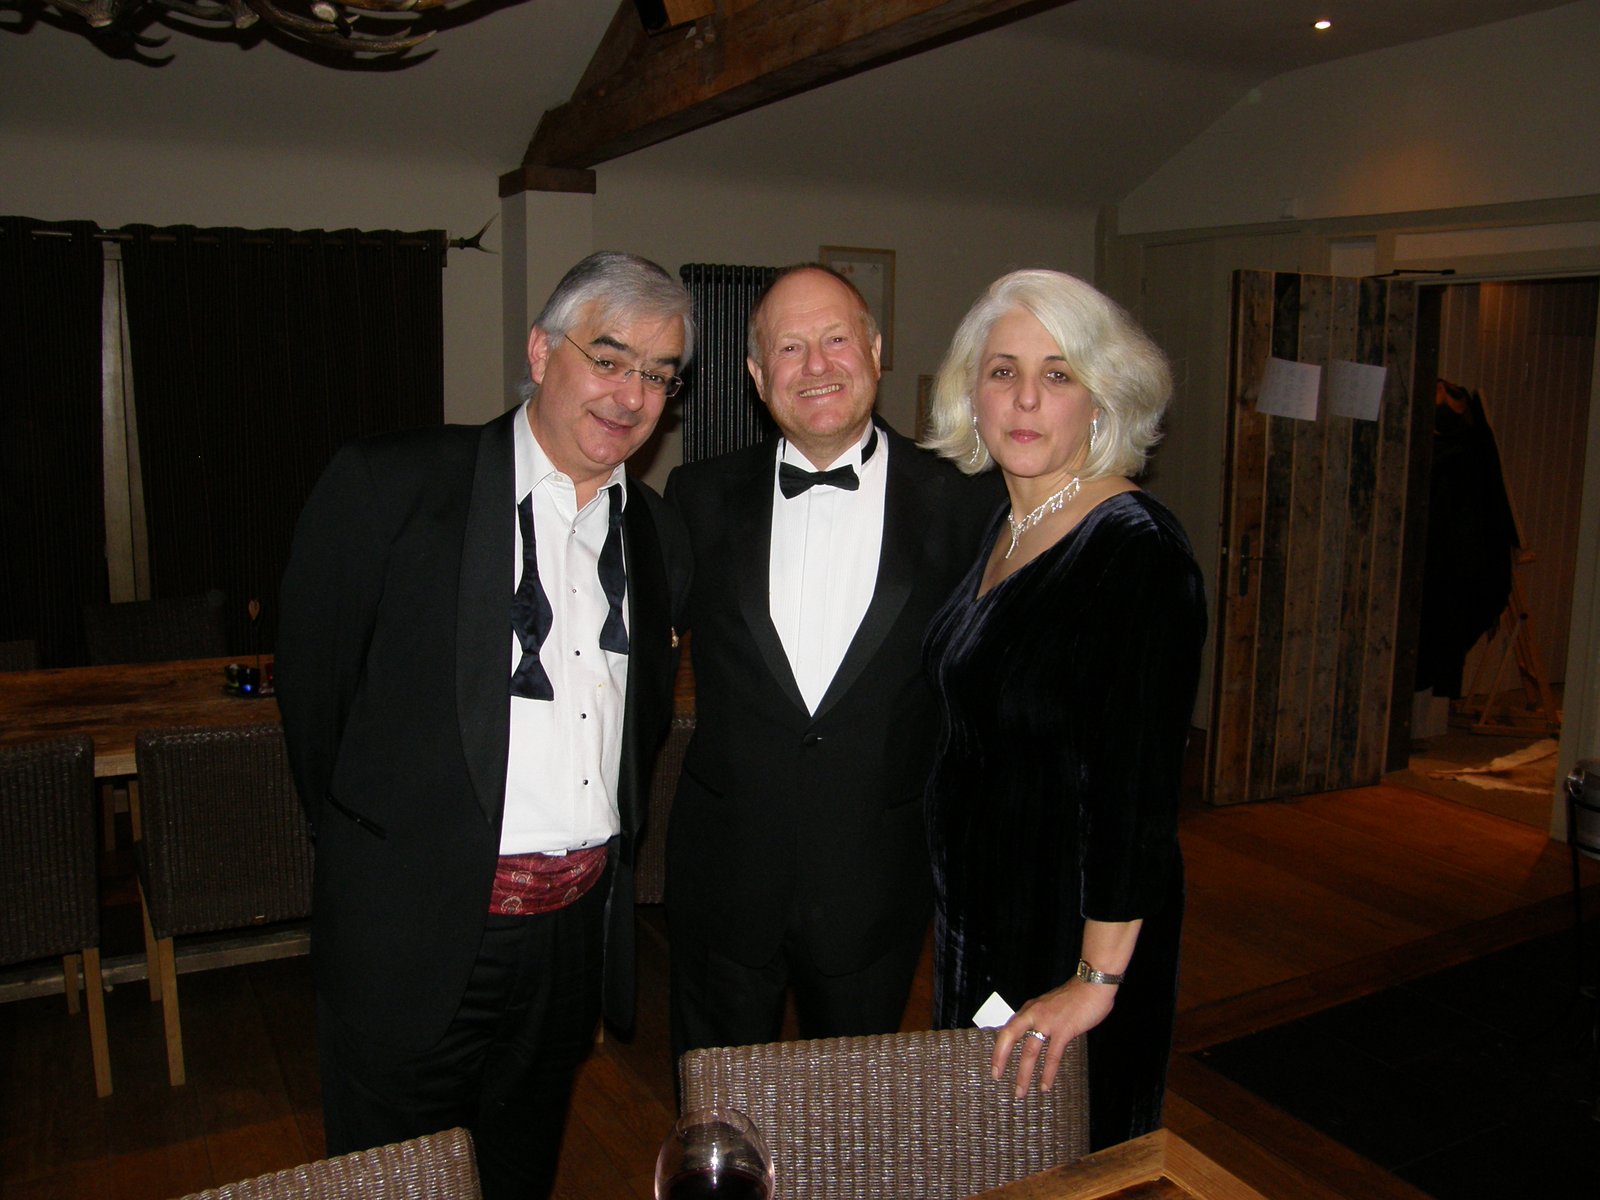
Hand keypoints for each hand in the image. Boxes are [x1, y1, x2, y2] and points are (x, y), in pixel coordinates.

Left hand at [991, 979, 1116, 1097]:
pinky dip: (1047, 1073)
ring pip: (1029, 1051)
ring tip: (1021, 1091)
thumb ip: (1042, 1019)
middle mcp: (1034, 1014)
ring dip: (1024, 1074)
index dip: (999, 1047)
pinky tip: (1044, 1085)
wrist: (1093, 984)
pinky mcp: (1064, 1030)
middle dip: (1000, 1058)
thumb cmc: (1075, 996)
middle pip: (1009, 1036)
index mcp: (1030, 1009)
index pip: (1008, 1029)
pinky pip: (1052, 1056)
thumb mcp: (1050, 1005)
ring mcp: (1048, 1022)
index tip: (995, 1064)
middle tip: (996, 1077)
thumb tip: (1037, 1036)